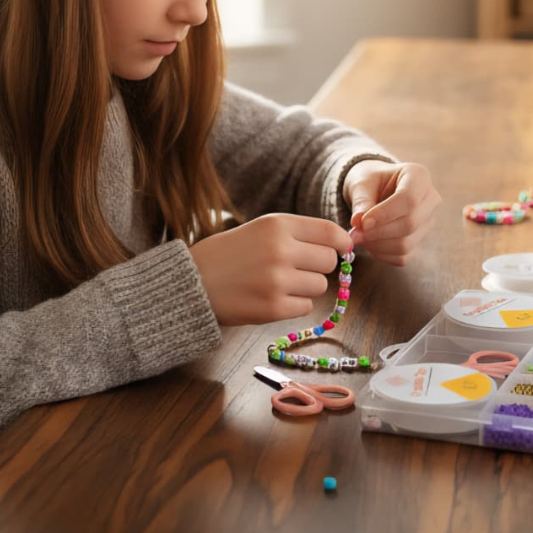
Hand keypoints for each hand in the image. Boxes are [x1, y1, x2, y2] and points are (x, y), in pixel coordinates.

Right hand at [189, 213, 353, 326]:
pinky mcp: (273, 307)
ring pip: (320, 286)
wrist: (190, 282)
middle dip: (319, 267)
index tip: (342, 249)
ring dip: (305, 287)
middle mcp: (280, 250)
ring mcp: (277, 280)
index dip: (342, 243)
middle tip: (298, 268)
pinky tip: (272, 297)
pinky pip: (306, 307)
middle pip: (329, 261)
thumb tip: (341, 243)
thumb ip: (297, 233)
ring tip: (278, 283)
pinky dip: (294, 304)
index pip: (330, 233)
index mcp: (277, 225)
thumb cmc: (228, 255)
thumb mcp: (260, 229)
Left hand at [343, 160, 440, 266]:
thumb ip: (361, 201)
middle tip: (354, 235)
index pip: (409, 199)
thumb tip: (358, 222)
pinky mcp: (420, 240)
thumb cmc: (369, 181)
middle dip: (378, 233)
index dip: (385, 214)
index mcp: (418, 176)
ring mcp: (428, 222)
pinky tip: (369, 243)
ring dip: (378, 246)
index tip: (362, 222)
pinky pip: (403, 256)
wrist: (375, 189)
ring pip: (406, 243)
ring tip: (359, 237)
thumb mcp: (361, 183)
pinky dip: (382, 254)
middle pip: (410, 224)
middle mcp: (430, 199)